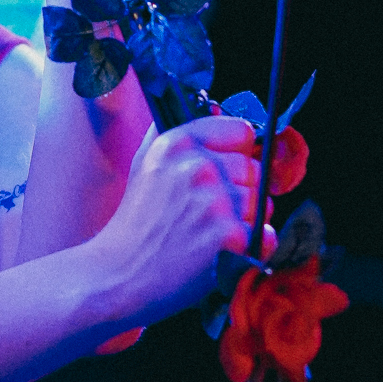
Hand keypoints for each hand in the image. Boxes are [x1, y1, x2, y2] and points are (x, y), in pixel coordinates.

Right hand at [92, 116, 275, 330]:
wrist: (118, 275)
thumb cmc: (133, 225)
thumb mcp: (143, 165)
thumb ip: (172, 132)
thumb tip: (209, 106)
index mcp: (177, 144)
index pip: (240, 131)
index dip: (236, 153)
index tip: (224, 172)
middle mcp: (199, 167)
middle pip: (254, 170)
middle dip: (241, 191)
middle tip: (209, 214)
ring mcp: (216, 202)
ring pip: (262, 203)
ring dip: (245, 220)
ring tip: (210, 234)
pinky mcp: (228, 236)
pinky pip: (265, 234)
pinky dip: (251, 247)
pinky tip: (222, 252)